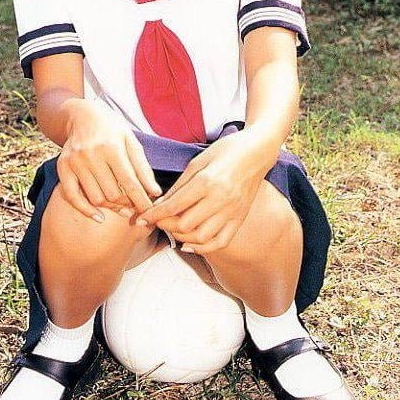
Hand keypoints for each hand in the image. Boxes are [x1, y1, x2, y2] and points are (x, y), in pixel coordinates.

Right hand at [57, 100, 161, 222]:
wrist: (82, 115)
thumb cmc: (112, 129)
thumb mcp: (131, 141)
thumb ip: (143, 167)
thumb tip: (155, 193)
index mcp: (112, 147)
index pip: (130, 182)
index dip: (141, 200)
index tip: (150, 210)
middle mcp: (91, 155)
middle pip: (113, 193)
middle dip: (127, 204)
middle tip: (135, 206)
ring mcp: (75, 162)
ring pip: (96, 198)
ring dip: (111, 208)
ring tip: (122, 207)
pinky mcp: (63, 167)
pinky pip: (72, 197)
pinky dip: (86, 210)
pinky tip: (99, 216)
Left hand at [135, 130, 269, 253]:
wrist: (257, 152)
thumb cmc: (226, 151)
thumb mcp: (198, 161)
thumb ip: (180, 185)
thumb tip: (161, 202)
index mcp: (207, 182)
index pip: (174, 206)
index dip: (154, 215)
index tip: (142, 219)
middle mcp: (220, 200)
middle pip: (185, 225)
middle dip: (166, 225)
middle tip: (157, 220)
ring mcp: (232, 211)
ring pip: (201, 237)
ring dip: (182, 237)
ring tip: (173, 229)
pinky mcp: (240, 218)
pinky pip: (221, 241)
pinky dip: (203, 247)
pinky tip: (190, 244)